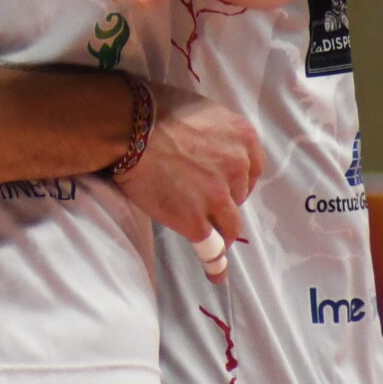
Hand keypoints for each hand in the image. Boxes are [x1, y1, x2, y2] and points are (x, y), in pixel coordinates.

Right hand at [114, 83, 262, 271]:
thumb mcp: (200, 109)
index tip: (225, 185)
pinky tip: (215, 273)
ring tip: (213, 238)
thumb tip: (208, 145)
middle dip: (223, 199)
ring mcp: (217, 197)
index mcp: (242, 137)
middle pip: (239, 196)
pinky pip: (210, 248)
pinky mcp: (195, 221)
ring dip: (221, 231)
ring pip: (230, 225)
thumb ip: (214, 132)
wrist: (129, 127)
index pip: (253, 169)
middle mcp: (237, 168)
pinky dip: (214, 263)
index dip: (237, 179)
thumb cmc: (156, 110)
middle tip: (197, 195)